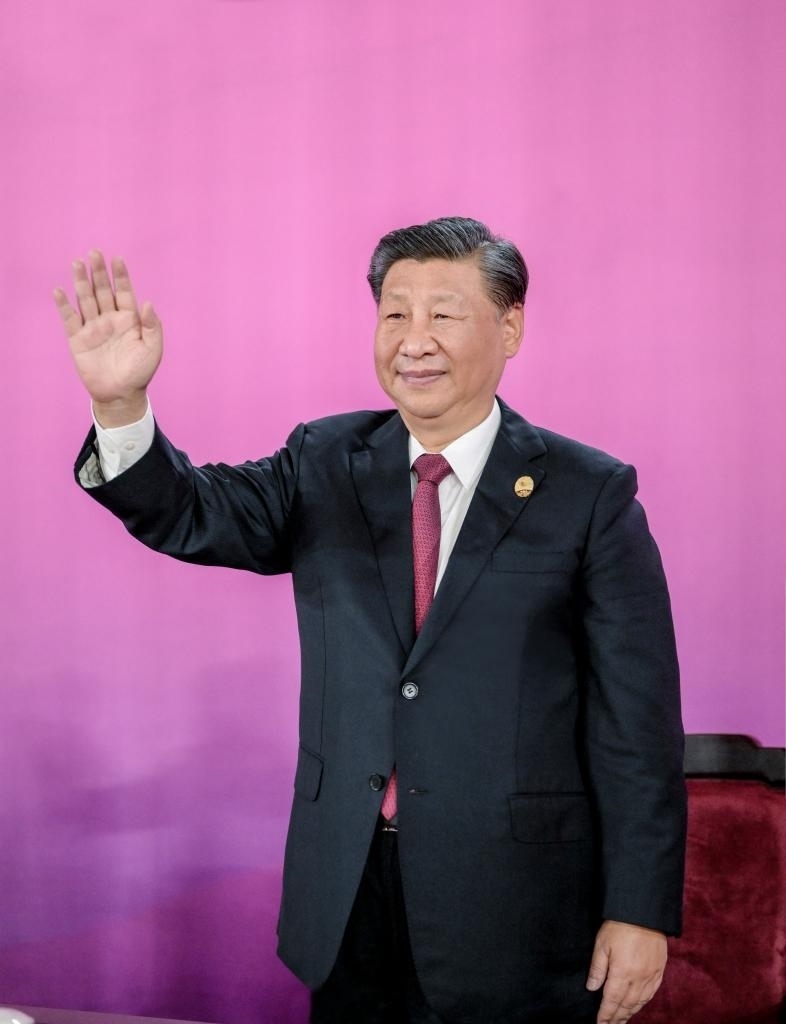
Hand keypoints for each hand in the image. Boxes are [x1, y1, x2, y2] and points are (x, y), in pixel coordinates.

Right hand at [54, 250, 161, 425]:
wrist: (121, 395)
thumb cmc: (140, 372)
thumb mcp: (153, 348)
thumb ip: (153, 326)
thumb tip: (148, 302)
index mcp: (129, 319)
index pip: (124, 292)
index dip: (121, 276)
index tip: (117, 259)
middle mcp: (110, 319)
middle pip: (102, 291)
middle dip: (98, 272)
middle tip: (94, 253)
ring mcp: (93, 328)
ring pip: (85, 300)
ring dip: (81, 282)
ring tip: (77, 263)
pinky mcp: (78, 339)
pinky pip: (70, 319)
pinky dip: (64, 306)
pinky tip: (59, 291)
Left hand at [587, 920, 666, 1023]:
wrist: (644, 912)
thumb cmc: (619, 926)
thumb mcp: (602, 944)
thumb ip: (597, 968)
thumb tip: (592, 988)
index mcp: (622, 973)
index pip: (612, 1000)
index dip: (606, 1014)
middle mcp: (638, 978)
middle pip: (627, 1005)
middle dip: (618, 1017)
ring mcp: (651, 975)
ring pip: (640, 1001)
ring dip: (630, 1012)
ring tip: (622, 1020)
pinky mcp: (659, 969)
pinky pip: (652, 992)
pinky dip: (644, 1002)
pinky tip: (639, 1005)